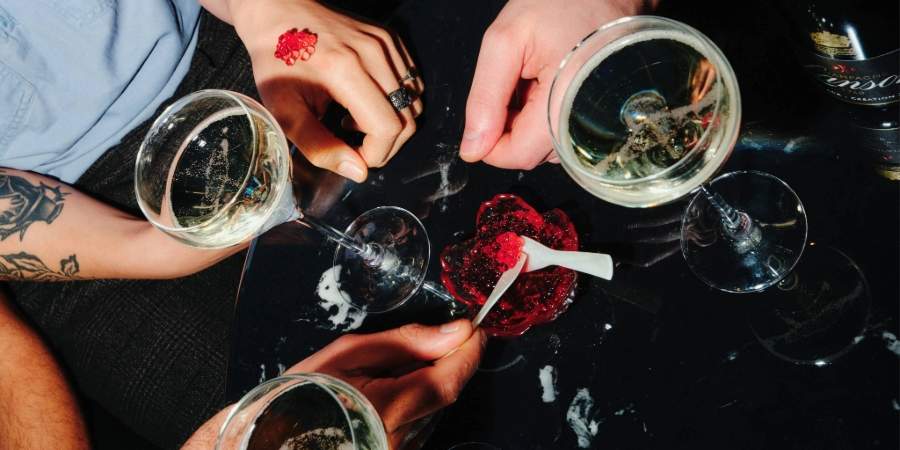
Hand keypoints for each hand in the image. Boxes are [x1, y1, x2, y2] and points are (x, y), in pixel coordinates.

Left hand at [213, 0, 424, 181]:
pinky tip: (364, 102)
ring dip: (392, 123)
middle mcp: (373, 53)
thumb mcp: (286, 111)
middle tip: (355, 146)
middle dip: (387, 145)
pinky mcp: (391, 39)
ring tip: (356, 121)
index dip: (376, 154)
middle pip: (408, 119)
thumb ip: (320, 146)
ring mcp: (386, 43)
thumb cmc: (277, 60)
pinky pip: (412, 82)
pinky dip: (397, 102)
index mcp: (345, 70)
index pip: (388, 127)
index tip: (354, 157)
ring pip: (414, 102)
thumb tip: (358, 172)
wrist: (278, 12)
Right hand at [285, 320, 485, 448]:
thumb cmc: (306, 391)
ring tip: (396, 366)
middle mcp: (398, 439)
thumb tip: (454, 331)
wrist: (276, 433)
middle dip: (449, 361)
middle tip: (438, 335)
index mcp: (385, 411)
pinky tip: (391, 388)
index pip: (447, 380)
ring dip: (431, 380)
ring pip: (435, 408)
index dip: (468, 351)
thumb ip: (407, 342)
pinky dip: (417, 399)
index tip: (474, 328)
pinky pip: (420, 422)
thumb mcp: (351, 353)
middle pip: (445, 393)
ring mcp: (399, 449)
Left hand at [459, 0, 657, 168]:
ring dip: (529, 121)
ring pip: (548, 146)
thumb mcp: (506, 40)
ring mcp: (599, 124)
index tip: (486, 113)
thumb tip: (473, 147)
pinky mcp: (603, 120)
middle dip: (511, 126)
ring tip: (537, 78)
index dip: (491, 142)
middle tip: (517, 79)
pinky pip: (566, 134)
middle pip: (533, 153)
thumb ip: (485, 96)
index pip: (518, 155)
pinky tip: (551, 84)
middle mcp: (589, 123)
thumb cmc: (565, 2)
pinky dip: (548, 115)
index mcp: (564, 104)